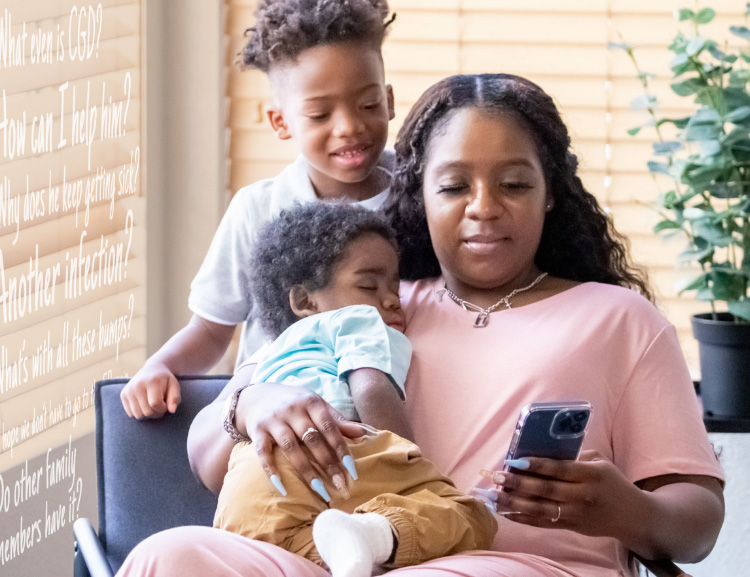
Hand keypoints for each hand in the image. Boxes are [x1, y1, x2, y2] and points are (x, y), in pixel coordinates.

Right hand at [120, 362, 181, 418]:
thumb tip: (172, 410)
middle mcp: (137, 385)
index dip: (163, 408)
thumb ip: (175, 398)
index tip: (166, 404)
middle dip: (156, 413)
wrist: (152, 369)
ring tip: (153, 406)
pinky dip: (140, 413)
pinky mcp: (123, 395)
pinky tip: (144, 404)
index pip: (155, 404)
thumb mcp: (174, 386)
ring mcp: (128, 390)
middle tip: (160, 406)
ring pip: (138, 415)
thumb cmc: (165, 380)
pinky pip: (131, 414)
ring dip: (148, 415)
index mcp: (151, 381)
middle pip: (146, 412)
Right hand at [238, 382, 364, 498]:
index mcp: (311, 402)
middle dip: (327, 463)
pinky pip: (263, 452)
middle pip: (312, 439)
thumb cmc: (295, 403)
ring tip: (319, 489)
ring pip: (291, 448)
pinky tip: (281, 487)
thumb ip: (336, 419)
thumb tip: (362, 433)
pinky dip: (271, 470)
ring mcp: (273, 421)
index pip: (329, 427)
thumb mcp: (316, 404)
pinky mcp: (257, 431)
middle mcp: (292, 410)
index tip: (351, 470)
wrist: (257, 395)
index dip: (341, 448)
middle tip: (340, 485)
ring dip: (306, 470)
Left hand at [480, 451, 646, 540]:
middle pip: (546, 490)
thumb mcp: (599, 462)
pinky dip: (523, 518)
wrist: (633, 515)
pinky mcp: (571, 527)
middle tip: (497, 476)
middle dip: (518, 483)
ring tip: (494, 495)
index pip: (559, 469)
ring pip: (540, 509)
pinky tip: (506, 511)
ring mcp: (576, 514)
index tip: (514, 460)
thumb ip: (574, 456)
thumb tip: (540, 449)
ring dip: (514, 502)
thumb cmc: (611, 482)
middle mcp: (583, 495)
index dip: (536, 465)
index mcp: (591, 474)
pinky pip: (543, 523)